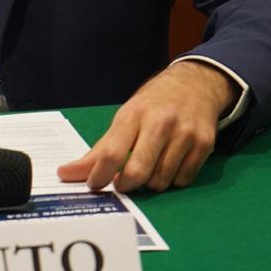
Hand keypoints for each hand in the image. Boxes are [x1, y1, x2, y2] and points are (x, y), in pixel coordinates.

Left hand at [56, 60, 240, 192]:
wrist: (194, 84)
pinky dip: (173, 180)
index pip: (111, 153)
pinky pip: (183, 181)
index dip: (99, 176)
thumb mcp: (124, 119)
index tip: (95, 185)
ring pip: (161, 181)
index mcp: (134, 114)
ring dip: (151, 183)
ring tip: (150, 166)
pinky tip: (170, 163)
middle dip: (126, 185)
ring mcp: (185, 133)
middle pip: (138, 171)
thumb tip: (65, 174)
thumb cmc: (152, 105)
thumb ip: (98, 151)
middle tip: (123, 182)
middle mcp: (160, 122)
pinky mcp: (205, 143)